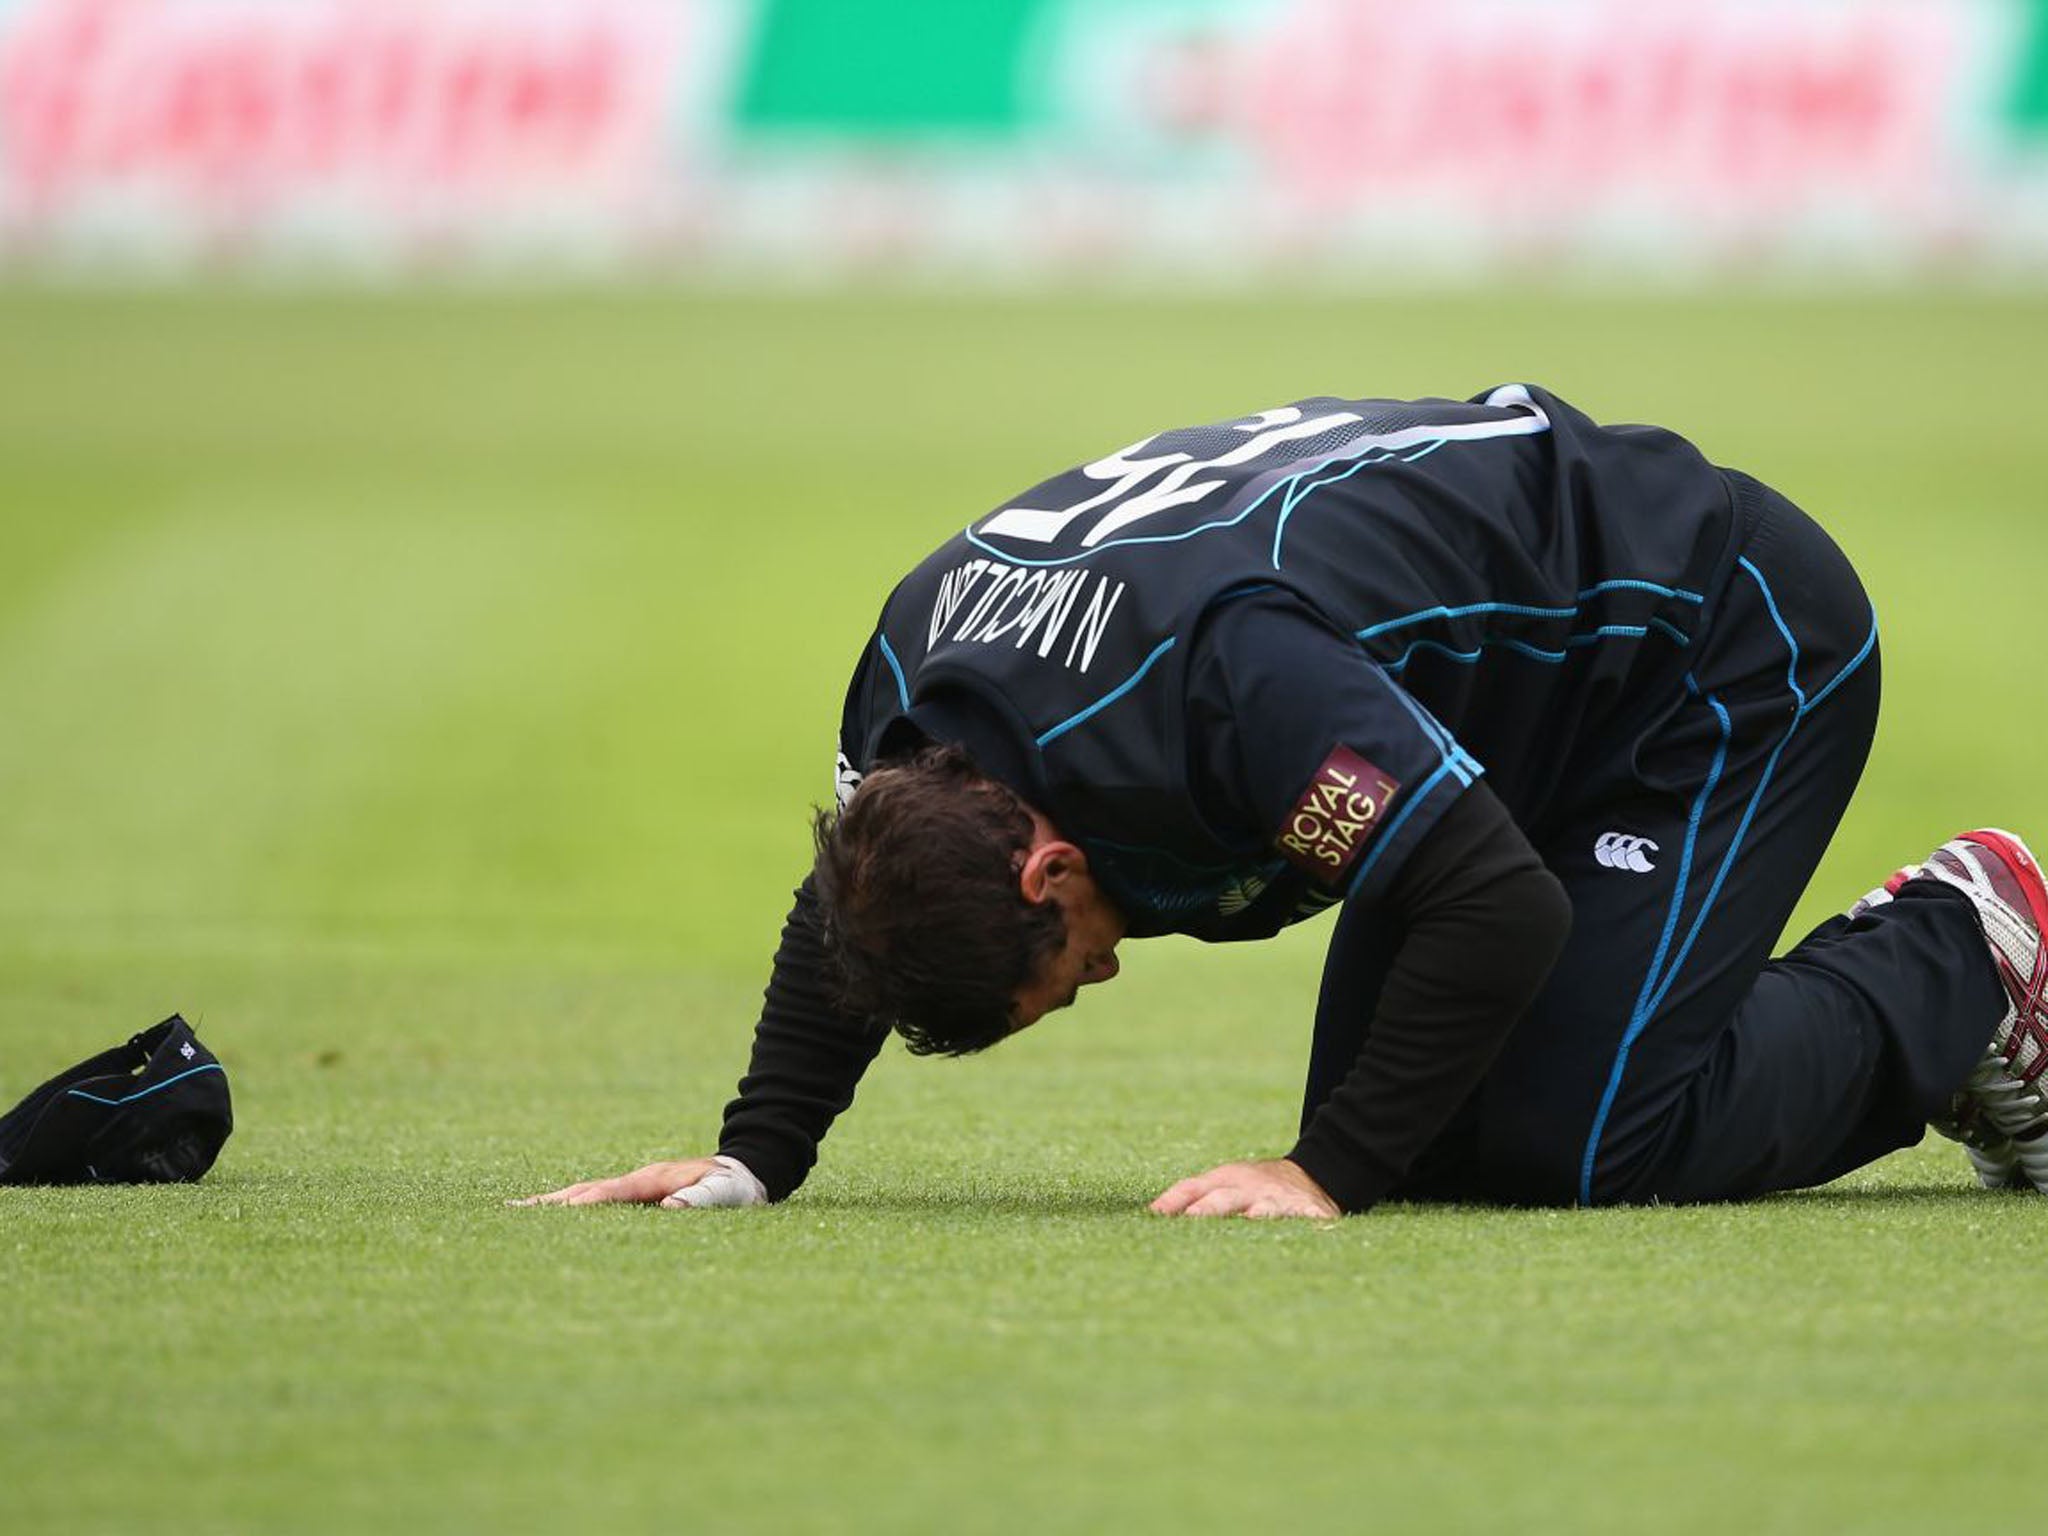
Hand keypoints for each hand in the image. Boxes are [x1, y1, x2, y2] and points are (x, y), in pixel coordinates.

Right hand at [511, 1157, 743, 1208]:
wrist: (743, 1168)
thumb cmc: (735, 1186)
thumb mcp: (725, 1193)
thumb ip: (700, 1199)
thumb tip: (668, 1207)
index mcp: (654, 1179)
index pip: (611, 1193)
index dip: (583, 1204)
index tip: (554, 1213)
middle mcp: (637, 1180)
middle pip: (586, 1191)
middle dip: (552, 1203)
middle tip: (511, 1212)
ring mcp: (634, 1186)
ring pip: (587, 1194)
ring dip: (554, 1204)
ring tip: (517, 1213)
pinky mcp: (636, 1195)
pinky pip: (597, 1201)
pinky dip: (570, 1208)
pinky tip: (554, 1218)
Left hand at [1149, 1158, 1340, 1219]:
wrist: (1311, 1177)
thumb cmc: (1253, 1186)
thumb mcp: (1222, 1183)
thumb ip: (1187, 1196)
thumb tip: (1151, 1213)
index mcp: (1227, 1181)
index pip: (1195, 1188)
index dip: (1176, 1200)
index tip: (1155, 1215)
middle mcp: (1251, 1190)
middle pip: (1226, 1198)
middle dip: (1209, 1208)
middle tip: (1192, 1218)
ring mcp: (1280, 1201)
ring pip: (1266, 1210)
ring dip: (1257, 1215)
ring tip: (1250, 1219)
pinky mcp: (1311, 1214)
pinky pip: (1308, 1222)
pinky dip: (1308, 1225)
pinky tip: (1310, 1231)